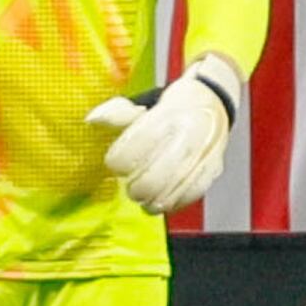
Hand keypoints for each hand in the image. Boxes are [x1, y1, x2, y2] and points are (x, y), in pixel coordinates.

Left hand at [88, 63, 237, 213]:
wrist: (213, 102)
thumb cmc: (171, 107)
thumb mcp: (144, 102)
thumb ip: (117, 112)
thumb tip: (92, 119)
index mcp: (167, 116)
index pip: (138, 146)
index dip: (119, 160)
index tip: (115, 163)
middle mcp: (188, 136)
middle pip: (154, 177)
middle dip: (136, 189)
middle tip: (129, 187)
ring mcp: (203, 155)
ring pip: (172, 192)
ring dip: (151, 201)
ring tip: (143, 199)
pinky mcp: (213, 169)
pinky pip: (191, 196)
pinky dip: (172, 204)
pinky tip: (161, 202)